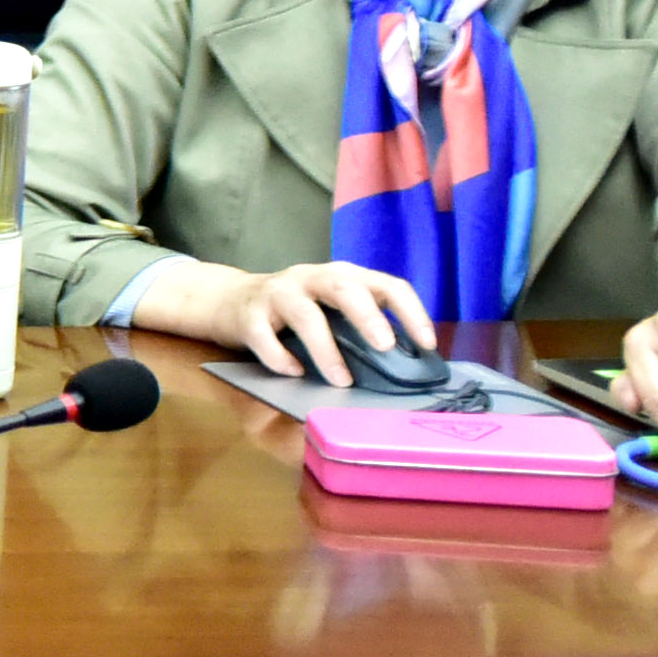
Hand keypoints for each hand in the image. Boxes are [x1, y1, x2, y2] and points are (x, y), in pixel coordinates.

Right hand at [149, 258, 433, 386]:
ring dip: (326, 349)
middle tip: (385, 347)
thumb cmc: (295, 312)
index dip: (411, 313)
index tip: (427, 344)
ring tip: (341, 380)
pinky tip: (294, 372)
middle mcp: (313, 277)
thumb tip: (403, 364)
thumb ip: (360, 326)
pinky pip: (264, 337)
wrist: (230, 301)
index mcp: (344, 276)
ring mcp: (279, 292)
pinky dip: (281, 358)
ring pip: (305, 314)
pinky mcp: (249, 313)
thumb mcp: (333, 309)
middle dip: (368, 317)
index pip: (387, 286)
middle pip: (345, 289)